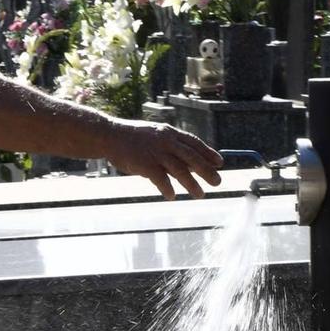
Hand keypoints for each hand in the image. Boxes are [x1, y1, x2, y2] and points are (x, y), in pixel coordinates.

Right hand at [105, 121, 222, 199]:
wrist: (110, 135)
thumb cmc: (134, 139)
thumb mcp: (156, 138)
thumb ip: (172, 149)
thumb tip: (191, 163)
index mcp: (170, 133)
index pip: (194, 143)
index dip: (208, 153)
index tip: (219, 163)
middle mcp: (166, 141)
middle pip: (192, 157)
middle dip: (206, 170)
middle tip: (217, 182)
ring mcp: (155, 152)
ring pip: (179, 169)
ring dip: (191, 184)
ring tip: (200, 194)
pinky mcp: (145, 163)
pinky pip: (160, 179)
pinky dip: (167, 188)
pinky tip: (172, 197)